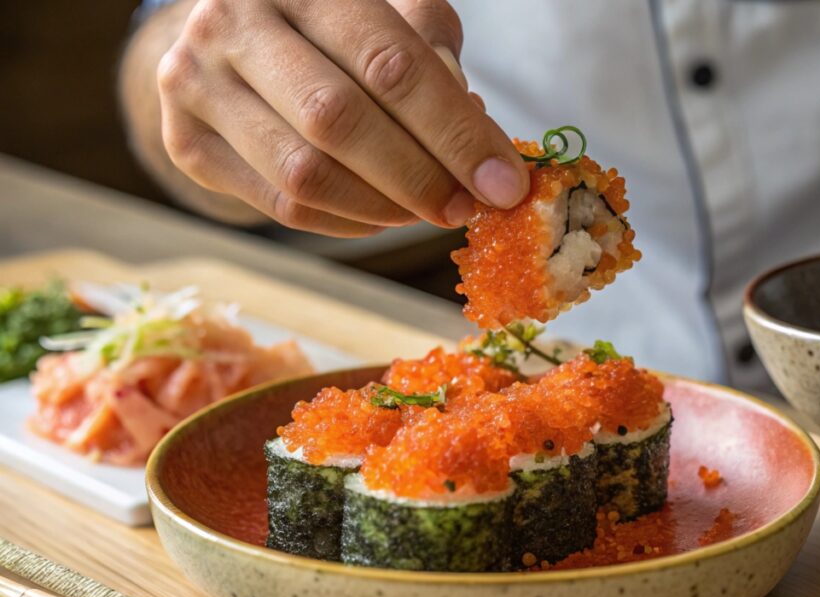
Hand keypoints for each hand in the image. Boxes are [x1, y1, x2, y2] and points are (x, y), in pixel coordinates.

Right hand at [156, 0, 527, 235]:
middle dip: (419, 177)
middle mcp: (232, 22)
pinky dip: (346, 222)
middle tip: (466, 208)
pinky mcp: (185, 143)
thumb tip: (479, 148)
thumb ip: (435, 63)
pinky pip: (281, 207)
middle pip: (338, 121)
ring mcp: (194, 83)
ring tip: (428, 210)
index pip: (388, 63)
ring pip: (304, 174)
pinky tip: (382, 215)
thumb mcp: (391, 17)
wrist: (233, 39)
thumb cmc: (335, 28)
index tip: (503, 183)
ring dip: (383, 208)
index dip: (453, 131)